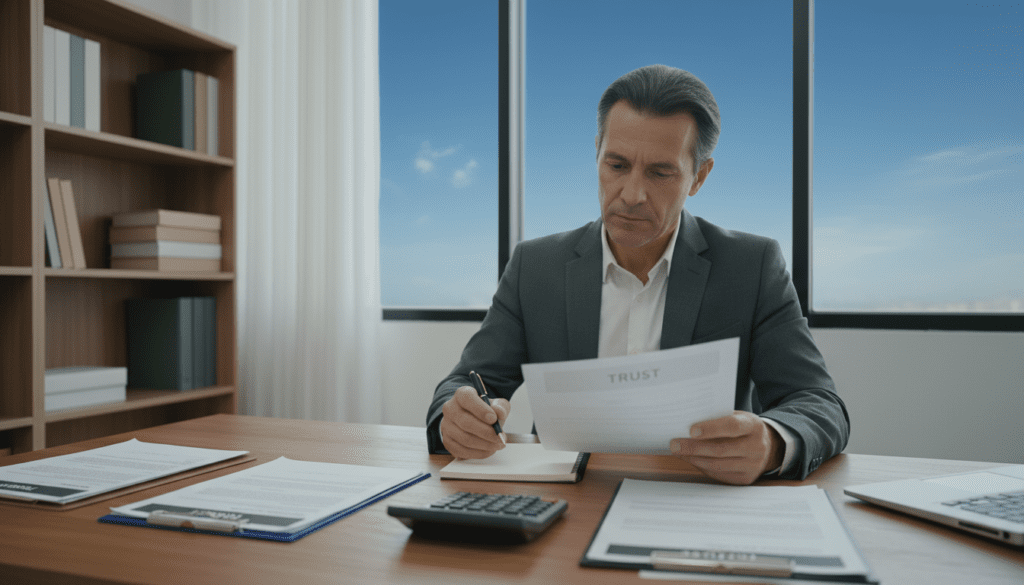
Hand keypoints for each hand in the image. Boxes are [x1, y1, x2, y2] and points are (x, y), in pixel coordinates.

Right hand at [439, 385, 509, 458]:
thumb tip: (499, 413)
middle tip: (500, 437)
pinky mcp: (447, 441)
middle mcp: (450, 408)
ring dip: (484, 444)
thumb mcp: (496, 404)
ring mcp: (446, 425)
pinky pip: (461, 450)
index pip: (466, 398)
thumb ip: (500, 406)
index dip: (480, 409)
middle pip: (466, 422)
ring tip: (497, 444)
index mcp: (461, 394)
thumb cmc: (485, 411)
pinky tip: (488, 450)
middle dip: (486, 432)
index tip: (493, 419)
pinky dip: (478, 453)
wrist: (473, 420)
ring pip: (464, 438)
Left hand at [669, 411, 783, 484]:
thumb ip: (718, 419)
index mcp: (753, 426)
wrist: (768, 447)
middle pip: (721, 449)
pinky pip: (719, 474)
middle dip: (694, 447)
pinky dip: (702, 467)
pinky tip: (691, 459)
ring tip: (678, 452)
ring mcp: (752, 465)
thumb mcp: (737, 417)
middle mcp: (756, 447)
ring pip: (717, 465)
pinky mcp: (745, 479)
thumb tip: (686, 424)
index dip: (711, 428)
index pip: (732, 427)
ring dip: (694, 459)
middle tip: (674, 444)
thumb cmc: (744, 428)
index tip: (691, 430)